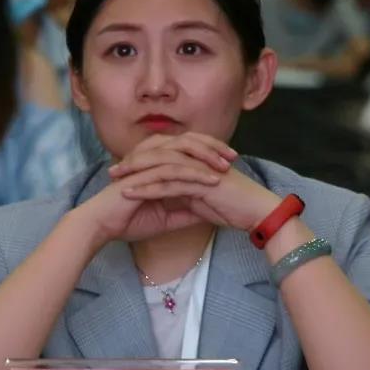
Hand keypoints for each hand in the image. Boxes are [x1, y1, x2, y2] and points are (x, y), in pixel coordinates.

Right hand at [75, 133, 233, 244]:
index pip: (187, 149)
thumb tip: (208, 215)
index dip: (210, 152)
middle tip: (234, 157)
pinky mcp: (143, 173)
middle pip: (188, 141)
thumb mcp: (166, 219)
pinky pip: (174, 169)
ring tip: (226, 168)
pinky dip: (194, 173)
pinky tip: (211, 180)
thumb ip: (186, 213)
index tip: (231, 162)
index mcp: (156, 162)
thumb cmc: (127, 221)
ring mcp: (146, 162)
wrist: (101, 226)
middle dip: (213, 147)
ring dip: (207, 158)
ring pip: (182, 151)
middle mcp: (152, 156)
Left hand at [109, 132, 280, 232]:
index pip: (163, 158)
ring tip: (115, 182)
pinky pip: (168, 183)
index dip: (142, 163)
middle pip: (158, 157)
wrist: (258, 213)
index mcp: (197, 161)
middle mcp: (196, 160)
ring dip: (135, 174)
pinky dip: (147, 188)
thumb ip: (187, 195)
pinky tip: (131, 193)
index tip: (122, 173)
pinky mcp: (200, 181)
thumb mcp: (204, 200)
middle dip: (133, 164)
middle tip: (111, 172)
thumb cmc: (235, 207)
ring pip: (160, 167)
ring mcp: (198, 168)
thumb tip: (168, 200)